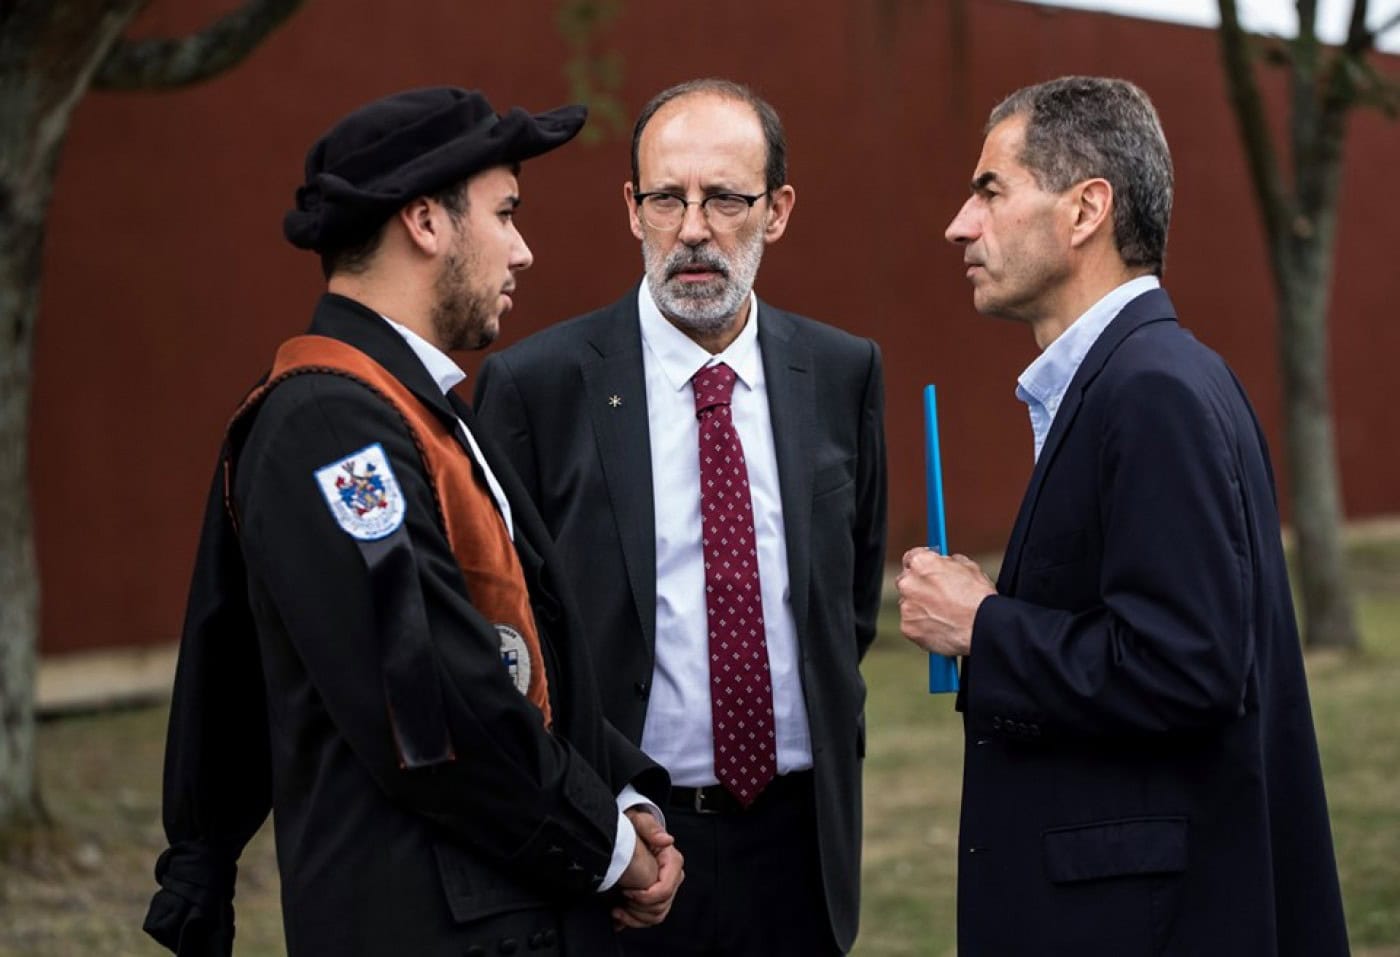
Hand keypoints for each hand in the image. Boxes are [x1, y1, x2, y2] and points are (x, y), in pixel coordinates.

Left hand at [613, 808, 683, 929]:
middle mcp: (672, 877)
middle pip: (660, 906)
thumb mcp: (638, 821)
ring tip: (616, 910)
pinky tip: (619, 914)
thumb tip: (666, 840)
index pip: (665, 889)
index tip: (626, 891)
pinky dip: (634, 920)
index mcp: (672, 861)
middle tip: (619, 900)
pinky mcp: (654, 897)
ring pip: (656, 916)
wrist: (628, 832)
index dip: (645, 896)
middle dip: (638, 909)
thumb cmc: (633, 826)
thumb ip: (650, 828)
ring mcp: (664, 888)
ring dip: (635, 918)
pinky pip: (649, 918)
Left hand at [895, 547, 995, 656]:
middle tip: (937, 595)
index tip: (926, 570)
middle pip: (907, 581)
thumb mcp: (970, 568)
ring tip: (943, 614)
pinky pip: (912, 624)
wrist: (983, 628)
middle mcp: (909, 583)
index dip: (921, 565)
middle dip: (919, 586)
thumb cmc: (979, 598)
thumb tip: (946, 563)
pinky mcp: (908, 627)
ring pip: (909, 604)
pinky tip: (940, 625)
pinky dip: (922, 625)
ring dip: (921, 607)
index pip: (911, 558)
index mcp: (921, 563)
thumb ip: (950, 562)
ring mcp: (907, 606)